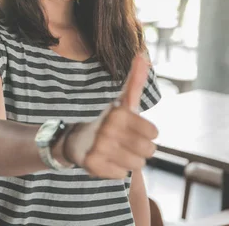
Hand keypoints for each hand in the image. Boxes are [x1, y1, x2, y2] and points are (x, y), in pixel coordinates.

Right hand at [63, 54, 158, 178]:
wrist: (75, 139)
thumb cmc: (107, 119)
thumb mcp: (121, 100)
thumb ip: (134, 79)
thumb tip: (143, 55)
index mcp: (118, 112)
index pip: (154, 133)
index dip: (147, 133)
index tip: (133, 129)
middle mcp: (108, 129)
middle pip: (148, 151)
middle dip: (141, 149)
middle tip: (126, 142)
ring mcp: (99, 147)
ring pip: (137, 165)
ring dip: (130, 160)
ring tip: (117, 151)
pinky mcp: (92, 165)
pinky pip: (122, 174)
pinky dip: (117, 170)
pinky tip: (107, 159)